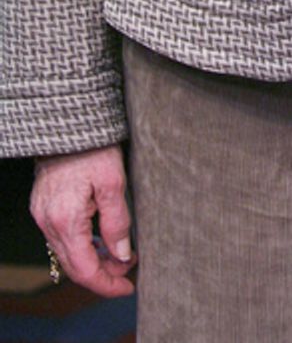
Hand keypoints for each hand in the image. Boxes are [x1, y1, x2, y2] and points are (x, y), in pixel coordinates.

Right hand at [32, 145, 136, 296]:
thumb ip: (117, 222)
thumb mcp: (114, 182)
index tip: (129, 287)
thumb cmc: (93, 146)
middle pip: (74, 266)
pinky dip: (82, 245)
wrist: (68, 122)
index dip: (107, 284)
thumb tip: (122, 255)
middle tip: (130, 271)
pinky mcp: (44, 207)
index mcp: (66, 220)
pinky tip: (101, 239)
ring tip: (121, 255)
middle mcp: (49, 222)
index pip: (85, 269)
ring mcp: (43, 215)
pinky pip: (62, 237)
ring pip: (67, 253)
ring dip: (93, 260)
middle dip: (103, 274)